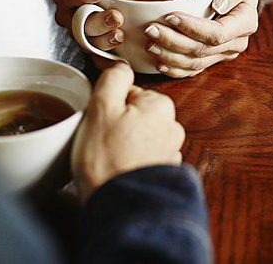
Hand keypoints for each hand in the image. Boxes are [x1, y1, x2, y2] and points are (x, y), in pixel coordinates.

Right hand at [48, 0, 125, 52]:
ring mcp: (82, 29)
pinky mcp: (98, 41)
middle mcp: (69, 13)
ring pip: (88, 41)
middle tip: (116, 17)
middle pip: (77, 23)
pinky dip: (109, 59)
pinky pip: (99, 55)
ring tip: (120, 35)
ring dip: (104, 41)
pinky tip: (123, 58)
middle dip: (96, 23)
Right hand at [71, 62, 184, 201]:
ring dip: (124, 144)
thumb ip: (112, 79)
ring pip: (138, 136)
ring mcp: (170, 152)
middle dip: (117, 124)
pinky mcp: (163, 173)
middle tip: (101, 141)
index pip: (128, 92)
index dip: (108, 105)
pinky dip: (131, 162)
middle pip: (134, 113)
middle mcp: (172, 127)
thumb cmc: (108, 161)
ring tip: (109, 159)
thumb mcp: (100, 108)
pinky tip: (118, 170)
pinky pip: (142, 157)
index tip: (100, 121)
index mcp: (160, 105)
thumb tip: (120, 65)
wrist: (121, 207)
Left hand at [142, 0, 259, 77]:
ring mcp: (224, 53)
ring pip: (195, 63)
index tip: (170, 17)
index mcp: (244, 23)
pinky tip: (159, 64)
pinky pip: (193, 69)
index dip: (192, 28)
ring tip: (149, 45)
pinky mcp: (212, 57)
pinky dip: (176, 69)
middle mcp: (236, 43)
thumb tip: (219, 6)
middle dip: (173, 42)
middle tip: (150, 30)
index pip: (216, 33)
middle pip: (201, 50)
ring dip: (170, 57)